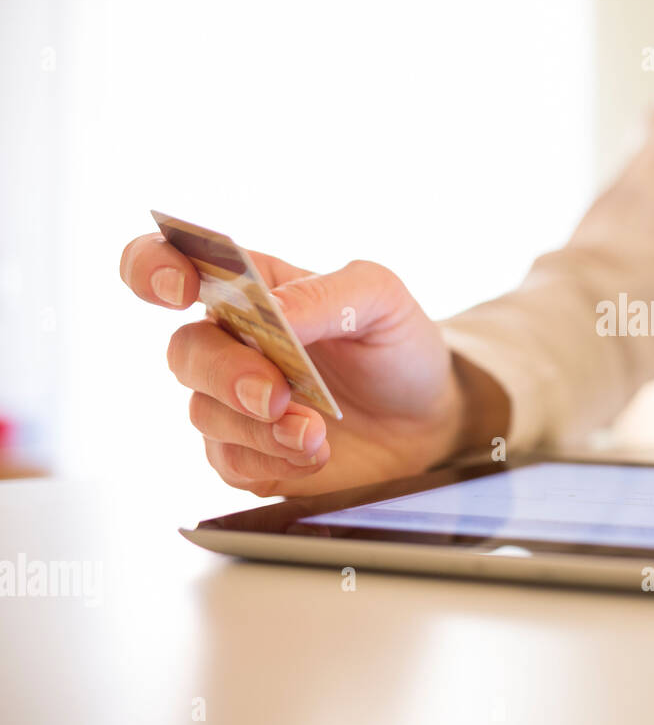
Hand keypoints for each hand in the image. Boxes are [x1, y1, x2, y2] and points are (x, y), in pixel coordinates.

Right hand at [120, 234, 505, 495]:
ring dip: (258, 427)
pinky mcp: (249, 454)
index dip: (153, 268)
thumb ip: (326, 295)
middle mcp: (231, 342)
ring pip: (205, 412)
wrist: (430, 419)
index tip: (178, 289)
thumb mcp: (382, 300)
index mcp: (251, 288)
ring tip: (315, 433)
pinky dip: (270, 460)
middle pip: (185, 350)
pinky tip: (313, 453)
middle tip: (276, 394)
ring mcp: (235, 402)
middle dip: (226, 374)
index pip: (170, 262)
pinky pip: (230, 462)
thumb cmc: (398, 346)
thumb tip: (271, 312)